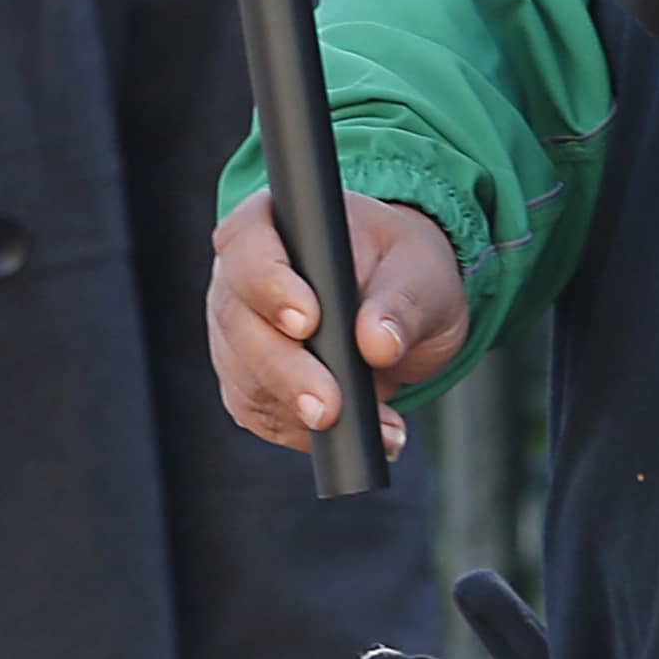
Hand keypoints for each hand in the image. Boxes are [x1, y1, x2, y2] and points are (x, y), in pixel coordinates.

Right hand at [208, 191, 464, 458]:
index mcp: (271, 224)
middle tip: (330, 407)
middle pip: (240, 325)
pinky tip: (357, 434)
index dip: (270, 286)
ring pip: (246, 378)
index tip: (308, 323)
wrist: (400, 304)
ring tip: (379, 427)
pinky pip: (263, 414)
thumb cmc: (404, 268)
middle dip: (286, 371)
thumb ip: (402, 302)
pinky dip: (308, 432)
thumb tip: (377, 342)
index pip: (249, 249)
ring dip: (304, 412)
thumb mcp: (420, 273)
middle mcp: (239, 278)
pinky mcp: (249, 382)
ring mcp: (237, 334)